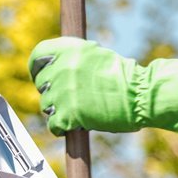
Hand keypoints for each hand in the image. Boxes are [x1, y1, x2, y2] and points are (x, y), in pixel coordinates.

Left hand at [28, 36, 177, 135]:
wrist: (140, 95)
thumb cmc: (124, 77)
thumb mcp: (96, 55)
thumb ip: (73, 59)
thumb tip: (54, 66)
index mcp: (69, 48)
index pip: (38, 55)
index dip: (37, 68)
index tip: (41, 76)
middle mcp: (62, 67)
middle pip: (41, 84)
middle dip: (52, 92)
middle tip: (68, 98)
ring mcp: (63, 91)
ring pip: (46, 106)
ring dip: (59, 110)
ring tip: (79, 111)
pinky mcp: (68, 114)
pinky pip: (54, 125)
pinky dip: (62, 128)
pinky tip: (74, 126)